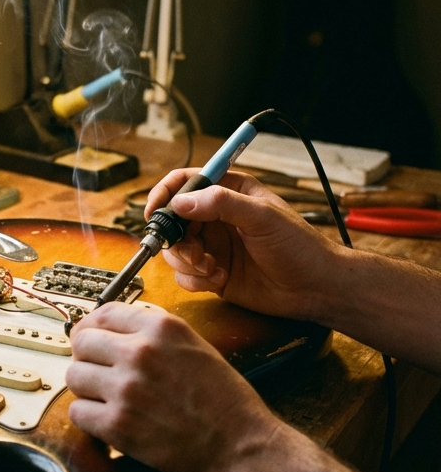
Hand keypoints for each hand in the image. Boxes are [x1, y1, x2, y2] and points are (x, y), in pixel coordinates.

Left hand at [66, 302, 283, 471]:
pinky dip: (89, 419)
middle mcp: (140, 352)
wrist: (241, 448)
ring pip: (74, 377)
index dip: (93, 328)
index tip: (92, 340)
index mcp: (161, 328)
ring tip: (107, 400)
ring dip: (86, 389)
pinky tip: (108, 422)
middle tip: (99, 375)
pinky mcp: (118, 425)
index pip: (103, 314)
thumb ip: (155, 334)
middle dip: (87, 358)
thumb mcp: (195, 347)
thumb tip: (116, 329)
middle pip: (82, 343)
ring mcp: (126, 389)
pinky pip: (78, 412)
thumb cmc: (225, 401)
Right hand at [145, 169, 340, 321]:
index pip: (186, 182)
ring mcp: (213, 246)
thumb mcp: (262, 217)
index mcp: (229, 193)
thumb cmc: (299, 246)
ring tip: (212, 268)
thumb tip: (181, 202)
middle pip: (174, 220)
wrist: (314, 288)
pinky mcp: (211, 273)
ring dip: (187, 262)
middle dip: (177, 238)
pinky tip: (219, 281)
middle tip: (194, 251)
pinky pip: (184, 275)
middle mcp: (216, 218)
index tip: (156, 210)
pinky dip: (195, 280)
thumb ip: (221, 203)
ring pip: (175, 250)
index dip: (166, 193)